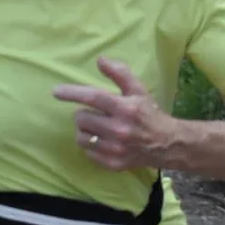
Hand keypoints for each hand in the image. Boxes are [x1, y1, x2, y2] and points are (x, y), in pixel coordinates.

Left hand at [53, 57, 180, 171]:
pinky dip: (90, 145)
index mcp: (126, 108)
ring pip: (81, 137)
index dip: (72, 93)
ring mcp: (116, 149)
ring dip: (84, 130)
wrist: (168, 145)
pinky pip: (87, 152)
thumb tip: (100, 60)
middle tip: (95, 114)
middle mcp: (120, 130)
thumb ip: (119, 74)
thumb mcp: (138, 90)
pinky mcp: (113, 164)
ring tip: (97, 127)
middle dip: (83, 114)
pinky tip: (102, 140)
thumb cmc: (149, 114)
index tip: (56, 92)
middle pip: (81, 118)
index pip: (92, 97)